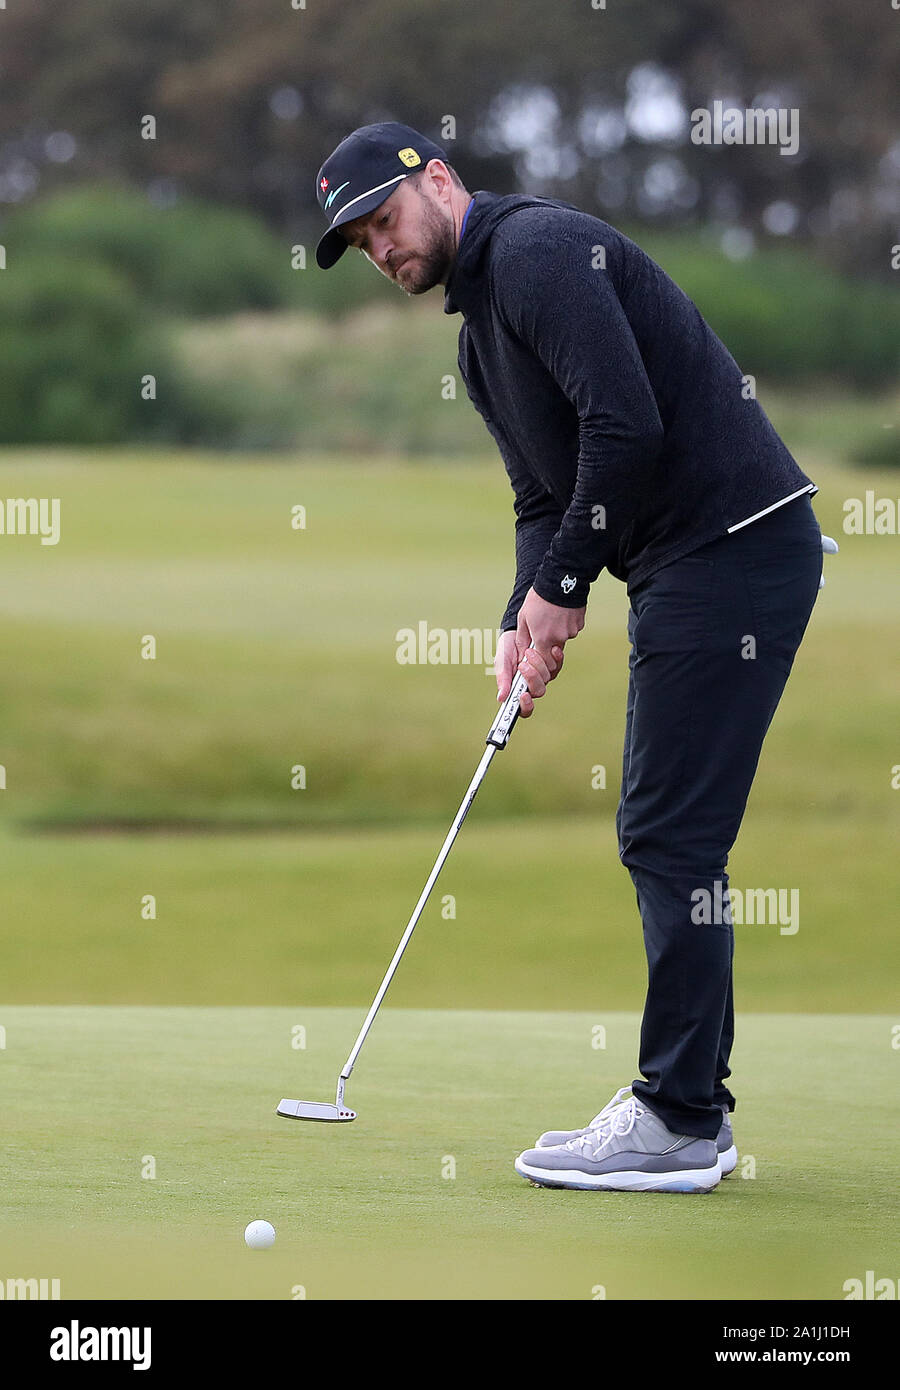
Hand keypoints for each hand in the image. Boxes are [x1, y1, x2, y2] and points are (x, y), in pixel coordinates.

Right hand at [494, 587, 584, 717]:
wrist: (518, 630)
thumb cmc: (507, 649)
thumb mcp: (502, 662)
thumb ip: (503, 679)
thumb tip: (501, 698)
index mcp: (517, 689)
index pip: (524, 708)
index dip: (526, 706)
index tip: (523, 695)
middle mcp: (532, 685)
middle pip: (538, 692)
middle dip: (532, 678)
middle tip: (523, 664)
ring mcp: (544, 676)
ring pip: (547, 678)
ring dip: (539, 664)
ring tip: (529, 651)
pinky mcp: (553, 665)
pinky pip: (557, 666)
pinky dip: (555, 658)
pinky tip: (551, 649)